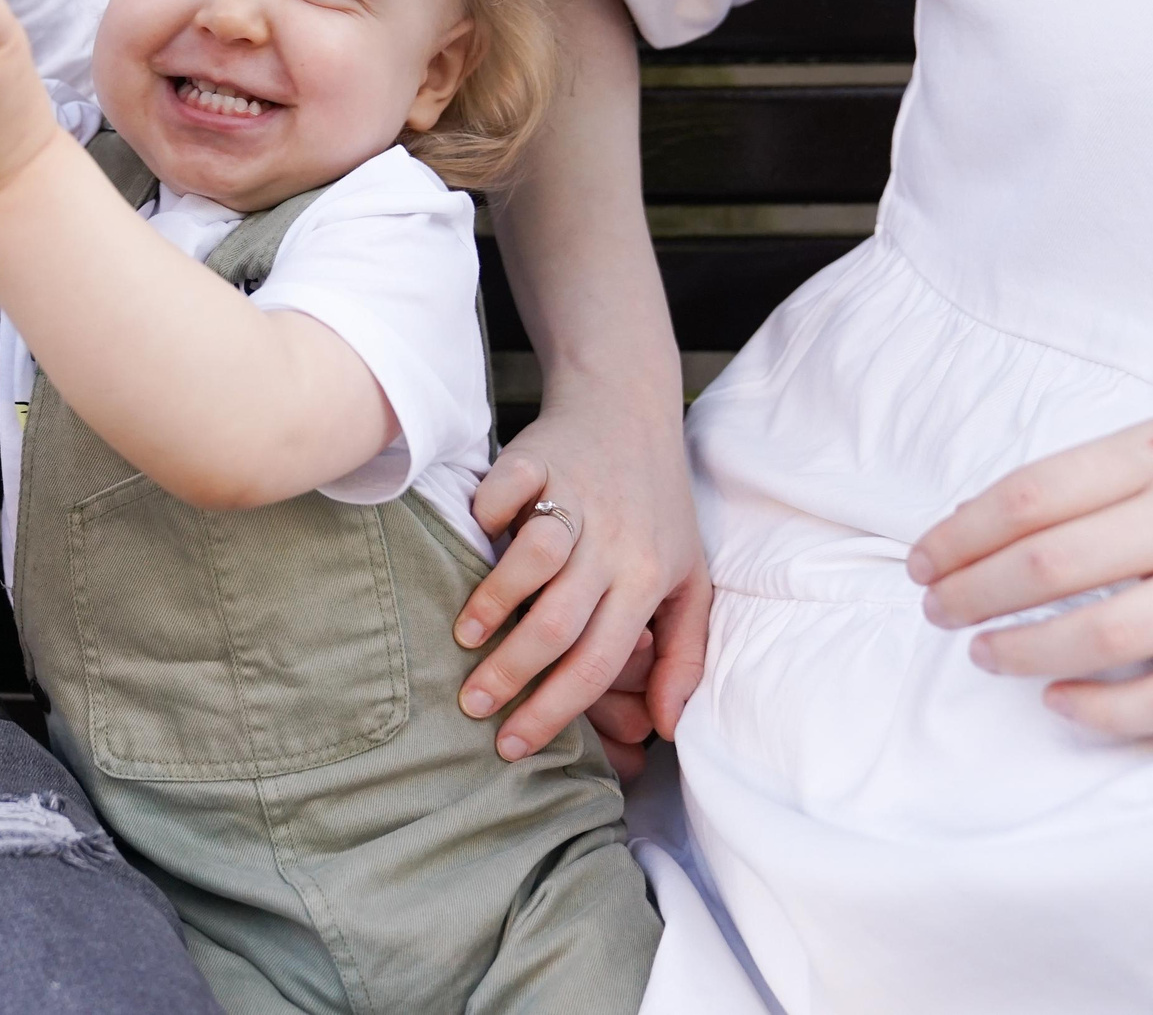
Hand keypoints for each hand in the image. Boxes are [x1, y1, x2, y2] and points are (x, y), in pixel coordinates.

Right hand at [452, 399, 710, 763]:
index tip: (514, 746)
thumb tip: (665, 728)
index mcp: (648, 579)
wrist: (629, 407)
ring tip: (463, 635)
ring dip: (494, 602)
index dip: (555, 710)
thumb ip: (683, 655)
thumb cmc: (656, 505)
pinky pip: (504, 492)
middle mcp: (613, 542)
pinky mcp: (538, 458)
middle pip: (559, 622)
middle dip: (512, 674)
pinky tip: (469, 542)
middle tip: (472, 706)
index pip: (599, 662)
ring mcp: (575, 497)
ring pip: (534, 559)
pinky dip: (485, 516)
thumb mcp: (689, 579)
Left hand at [911, 415, 1152, 736]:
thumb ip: (1095, 482)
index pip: (1032, 495)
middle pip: (1052, 564)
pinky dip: (1101, 708)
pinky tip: (1060, 699)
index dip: (961, 535)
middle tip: (937, 611)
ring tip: (985, 653)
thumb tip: (975, 530)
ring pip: (1104, 635)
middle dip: (973, 593)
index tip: (923, 562)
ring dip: (1023, 650)